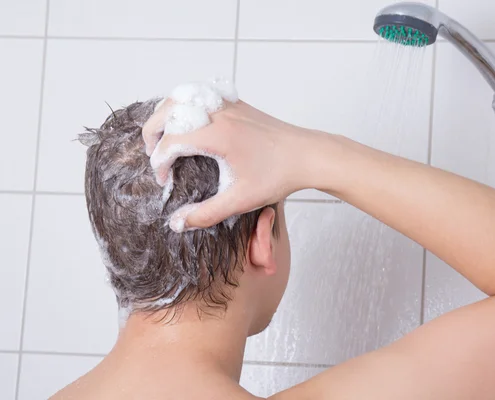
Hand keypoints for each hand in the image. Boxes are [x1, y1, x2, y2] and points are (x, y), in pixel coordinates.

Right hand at [143, 99, 319, 230]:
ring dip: (166, 114)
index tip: (165, 182)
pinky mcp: (237, 103)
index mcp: (216, 135)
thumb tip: (177, 223)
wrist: (308, 155)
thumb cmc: (278, 176)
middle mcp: (218, 113)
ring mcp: (227, 105)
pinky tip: (188, 123)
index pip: (170, 142)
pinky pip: (200, 95)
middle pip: (167, 111)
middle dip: (152, 133)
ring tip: (164, 136)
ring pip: (182, 97)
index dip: (159, 164)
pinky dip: (185, 105)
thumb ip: (206, 214)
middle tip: (153, 155)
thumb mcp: (240, 200)